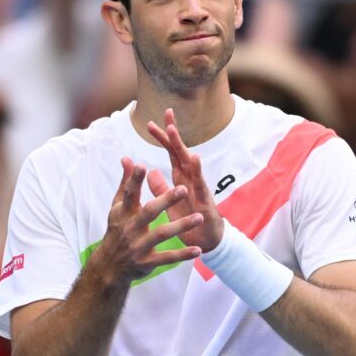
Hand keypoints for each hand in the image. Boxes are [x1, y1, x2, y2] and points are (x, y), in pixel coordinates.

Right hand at [91, 157, 202, 286]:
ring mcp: (139, 246)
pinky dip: (182, 254)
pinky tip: (198, 250)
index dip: (135, 180)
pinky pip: (167, 258)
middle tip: (184, 188)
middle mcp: (131, 228)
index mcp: (124, 212)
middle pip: (149, 212)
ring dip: (181, 226)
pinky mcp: (148, 262)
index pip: (130, 194)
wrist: (110, 266)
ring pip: (161, 234)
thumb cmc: (118, 229)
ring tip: (199, 217)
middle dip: (166, 200)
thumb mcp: (118, 207)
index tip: (143, 165)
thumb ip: (125, 183)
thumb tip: (126, 158)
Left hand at [147, 109, 223, 251]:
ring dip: (182, 146)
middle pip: (180, 151)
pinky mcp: (206, 200)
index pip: (170, 153)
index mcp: (180, 177)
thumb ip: (160, 186)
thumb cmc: (189, 219)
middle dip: (173, 133)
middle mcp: (190, 178)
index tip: (151, 123)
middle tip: (167, 114)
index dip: (162, 138)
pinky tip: (195, 158)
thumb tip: (149, 171)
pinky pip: (201, 183)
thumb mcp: (169, 201)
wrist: (206, 241)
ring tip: (173, 131)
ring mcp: (199, 187)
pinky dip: (198, 170)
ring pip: (190, 163)